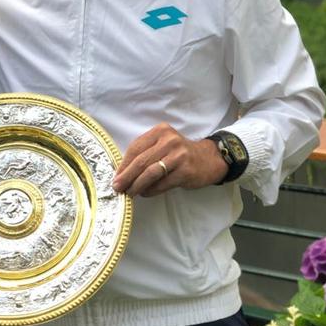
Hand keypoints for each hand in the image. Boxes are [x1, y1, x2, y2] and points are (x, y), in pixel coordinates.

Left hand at [112, 122, 227, 196]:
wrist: (209, 158)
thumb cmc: (180, 153)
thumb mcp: (163, 144)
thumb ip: (146, 152)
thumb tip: (123, 171)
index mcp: (160, 131)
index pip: (135, 147)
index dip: (123, 164)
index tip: (115, 176)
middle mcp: (169, 140)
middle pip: (141, 161)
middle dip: (127, 176)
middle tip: (117, 188)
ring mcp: (179, 155)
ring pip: (151, 173)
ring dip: (137, 185)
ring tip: (130, 193)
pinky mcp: (186, 171)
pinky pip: (163, 183)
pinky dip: (151, 190)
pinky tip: (145, 193)